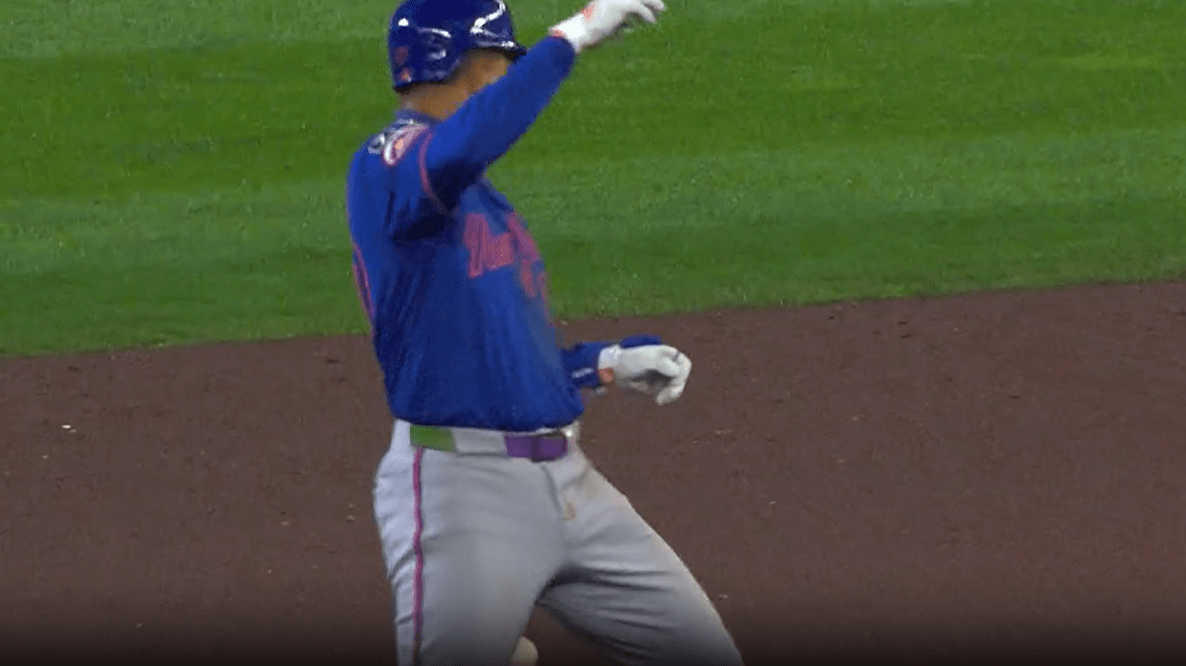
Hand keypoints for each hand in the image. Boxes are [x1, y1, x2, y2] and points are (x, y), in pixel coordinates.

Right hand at [550, 0, 666, 52]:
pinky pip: (640, 9)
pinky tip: (651, 22)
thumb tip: (627, 28)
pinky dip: (647, 16)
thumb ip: (617, 23)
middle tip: (660, 7)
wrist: (581, 32)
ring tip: (660, 12)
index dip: (641, 1)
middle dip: (650, 0)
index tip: (650, 6)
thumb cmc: (589, 33)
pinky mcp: (623, 5)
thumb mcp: (605, 25)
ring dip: (653, 5)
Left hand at [598, 335, 691, 405]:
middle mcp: (667, 364)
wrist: (614, 371)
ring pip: (675, 388)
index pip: (684, 365)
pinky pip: (667, 394)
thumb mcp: (645, 359)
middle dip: (675, 388)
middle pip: (681, 378)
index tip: (672, 382)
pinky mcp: (656, 386)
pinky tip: (658, 400)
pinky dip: (665, 398)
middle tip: (665, 396)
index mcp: (667, 354)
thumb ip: (661, 363)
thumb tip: (676, 372)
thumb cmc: (629, 361)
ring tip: (659, 399)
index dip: (681, 375)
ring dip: (670, 395)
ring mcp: (662, 376)